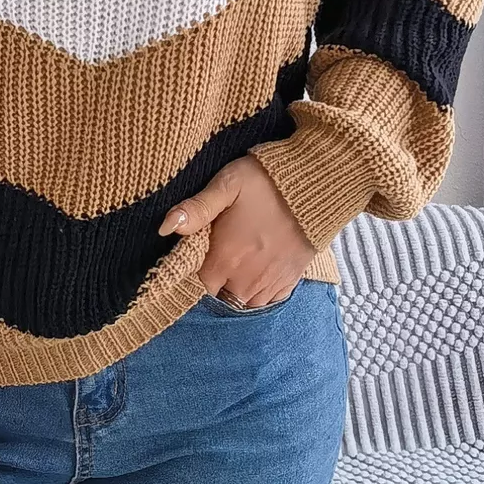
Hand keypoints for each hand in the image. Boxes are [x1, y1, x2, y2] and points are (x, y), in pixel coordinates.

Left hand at [158, 153, 316, 309]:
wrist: (318, 183)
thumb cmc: (266, 180)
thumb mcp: (226, 184)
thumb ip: (196, 208)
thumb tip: (165, 227)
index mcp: (226, 258)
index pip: (197, 286)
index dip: (190, 276)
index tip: (191, 261)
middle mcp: (247, 278)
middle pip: (220, 296)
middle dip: (214, 283)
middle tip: (214, 259)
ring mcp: (271, 281)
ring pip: (244, 302)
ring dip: (236, 289)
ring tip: (235, 266)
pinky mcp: (291, 278)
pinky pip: (269, 300)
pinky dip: (260, 292)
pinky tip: (256, 272)